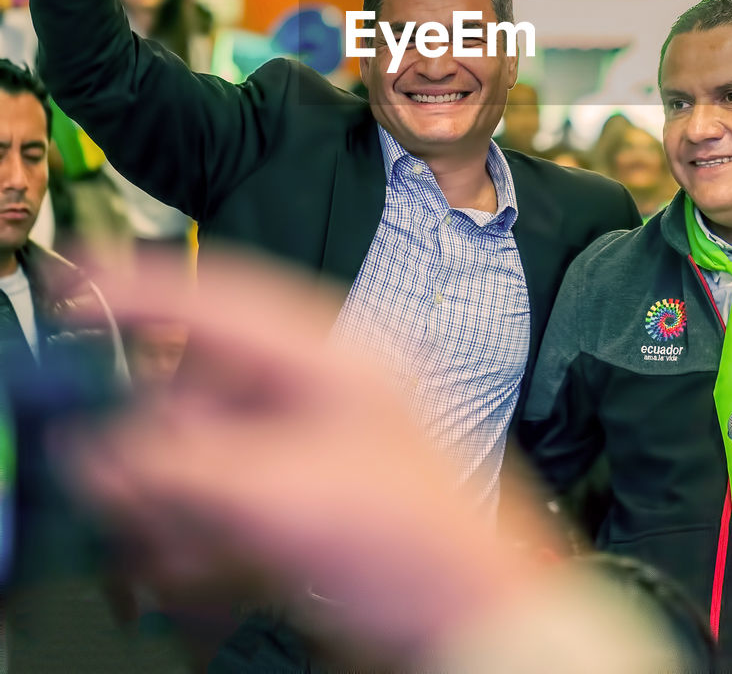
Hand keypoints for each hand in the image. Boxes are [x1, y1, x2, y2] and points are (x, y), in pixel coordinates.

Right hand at [58, 254, 526, 664]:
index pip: (220, 299)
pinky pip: (222, 493)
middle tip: (122, 483)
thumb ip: (179, 468)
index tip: (80, 291)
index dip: (143, 290)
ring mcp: (307, 444)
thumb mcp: (284, 494)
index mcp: (325, 355)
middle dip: (153, 441)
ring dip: (170, 496)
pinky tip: (196, 565)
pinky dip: (195, 526)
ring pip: (203, 446)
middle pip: (199, 386)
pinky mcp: (300, 496)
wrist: (472, 619)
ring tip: (172, 543)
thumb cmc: (415, 542)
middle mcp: (314, 388)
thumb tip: (101, 448)